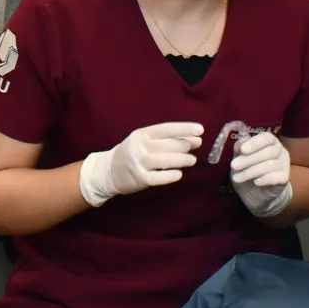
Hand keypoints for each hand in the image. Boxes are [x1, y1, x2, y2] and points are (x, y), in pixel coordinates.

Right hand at [79, 121, 202, 206]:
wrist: (108, 170)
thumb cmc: (132, 153)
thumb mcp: (143, 140)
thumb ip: (164, 139)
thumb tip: (192, 139)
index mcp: (142, 134)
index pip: (166, 129)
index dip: (184, 129)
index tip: (200, 130)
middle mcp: (140, 147)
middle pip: (167, 145)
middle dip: (186, 145)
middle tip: (197, 145)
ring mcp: (139, 163)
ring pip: (165, 160)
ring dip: (182, 160)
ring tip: (192, 160)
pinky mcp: (140, 178)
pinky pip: (158, 177)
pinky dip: (170, 175)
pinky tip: (179, 174)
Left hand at [230, 132, 292, 217]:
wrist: (254, 193)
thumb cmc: (246, 170)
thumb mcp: (239, 158)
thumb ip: (239, 148)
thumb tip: (242, 142)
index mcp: (269, 141)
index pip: (266, 137)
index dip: (255, 143)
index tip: (242, 150)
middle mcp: (279, 150)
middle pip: (269, 151)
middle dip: (249, 159)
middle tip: (233, 166)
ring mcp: (284, 164)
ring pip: (271, 164)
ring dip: (251, 171)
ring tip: (237, 178)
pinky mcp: (285, 178)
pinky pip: (279, 176)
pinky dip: (266, 179)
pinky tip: (256, 182)